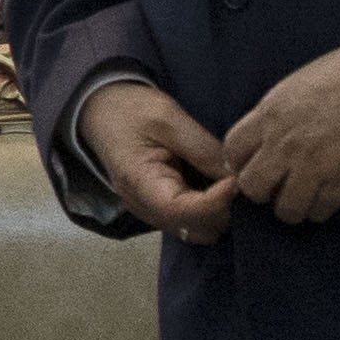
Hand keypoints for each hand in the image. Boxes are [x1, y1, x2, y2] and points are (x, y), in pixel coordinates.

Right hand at [77, 78, 236, 244]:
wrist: (102, 109)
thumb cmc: (130, 110)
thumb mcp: (169, 118)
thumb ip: (203, 149)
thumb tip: (238, 174)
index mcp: (139, 184)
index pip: (183, 211)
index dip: (217, 201)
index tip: (236, 179)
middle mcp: (143, 207)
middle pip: (195, 229)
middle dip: (221, 208)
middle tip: (236, 177)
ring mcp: (150, 211)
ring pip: (197, 230)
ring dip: (217, 211)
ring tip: (226, 180)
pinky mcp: (159, 207)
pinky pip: (191, 220)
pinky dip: (208, 208)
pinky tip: (214, 183)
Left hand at [222, 38, 339, 224]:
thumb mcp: (296, 86)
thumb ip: (273, 116)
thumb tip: (259, 145)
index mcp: (271, 114)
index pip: (233, 151)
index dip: (240, 162)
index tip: (252, 166)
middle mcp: (287, 143)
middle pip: (252, 187)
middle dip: (261, 190)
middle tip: (276, 185)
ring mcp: (316, 165)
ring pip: (286, 208)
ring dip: (291, 206)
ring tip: (303, 196)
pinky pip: (320, 210)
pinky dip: (320, 208)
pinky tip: (326, 196)